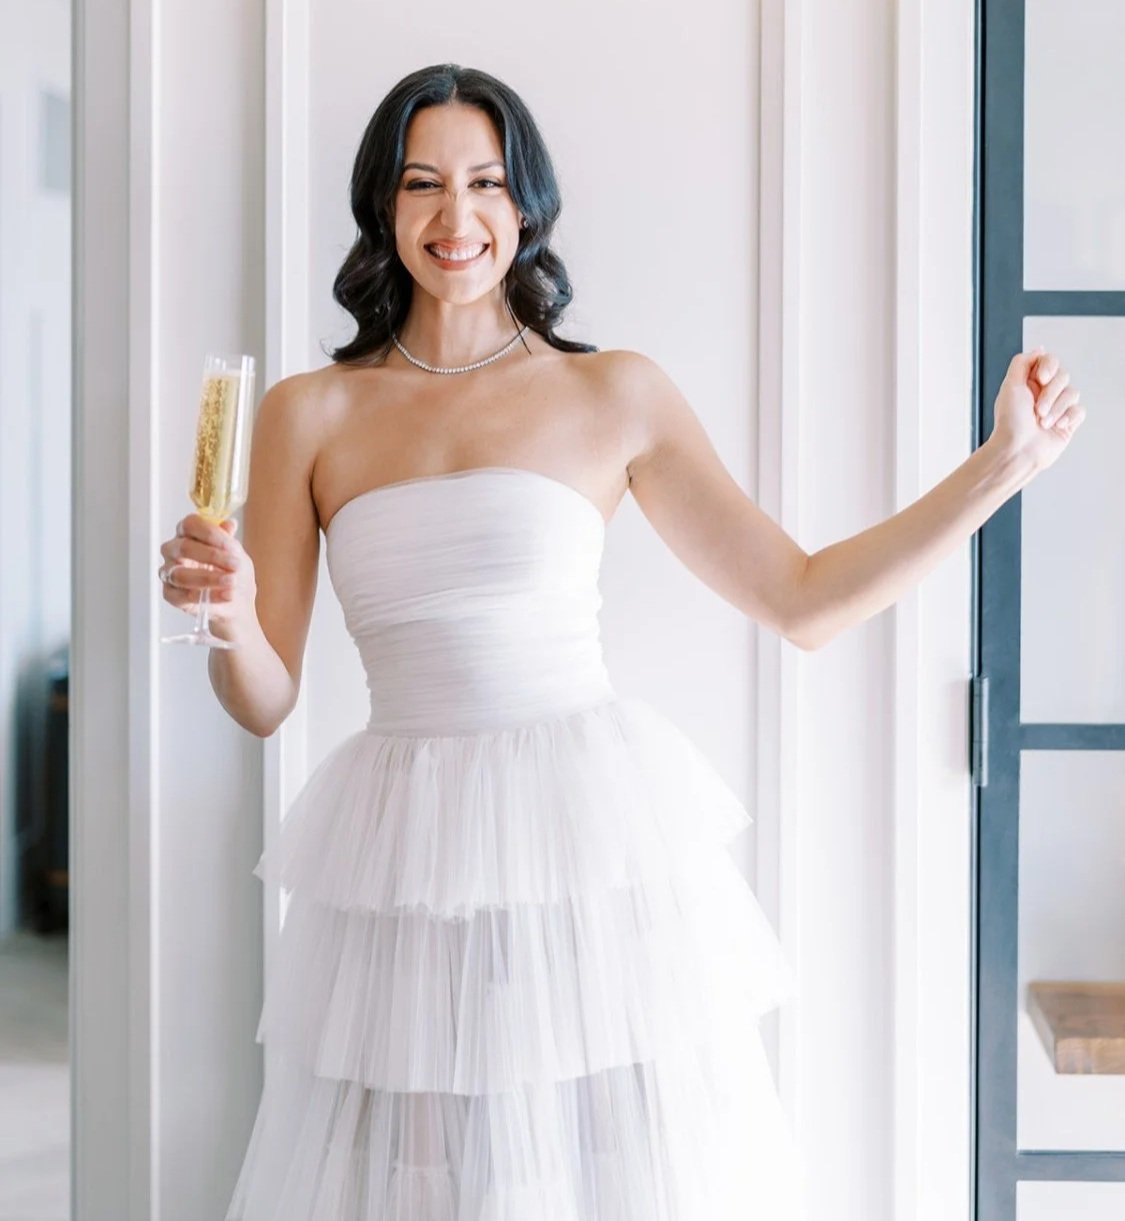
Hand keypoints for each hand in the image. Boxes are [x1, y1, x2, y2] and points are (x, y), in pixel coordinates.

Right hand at [158, 513, 256, 632]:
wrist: (237, 598)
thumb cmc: (232, 570)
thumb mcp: (236, 552)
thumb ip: (228, 539)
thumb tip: (230, 524)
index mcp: (187, 533)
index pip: (190, 524)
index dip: (211, 533)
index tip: (231, 546)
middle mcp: (173, 550)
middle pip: (184, 547)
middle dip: (213, 556)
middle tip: (235, 564)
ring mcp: (169, 572)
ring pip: (180, 575)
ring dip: (209, 579)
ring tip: (232, 581)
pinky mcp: (170, 594)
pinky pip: (182, 596)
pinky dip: (207, 596)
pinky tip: (226, 595)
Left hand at [988, 346, 1085, 473]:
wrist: (1017, 451)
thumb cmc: (1010, 422)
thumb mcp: (1010, 386)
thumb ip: (1022, 363)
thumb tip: (1039, 349)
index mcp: (1029, 383)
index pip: (1050, 361)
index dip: (1049, 366)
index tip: (1042, 378)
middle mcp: (1044, 393)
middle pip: (1063, 376)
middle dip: (1050, 393)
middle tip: (1036, 410)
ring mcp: (1057, 407)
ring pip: (1072, 392)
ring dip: (1057, 408)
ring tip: (1042, 422)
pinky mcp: (1068, 421)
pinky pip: (1080, 410)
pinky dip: (1068, 417)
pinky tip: (1056, 426)